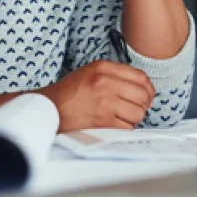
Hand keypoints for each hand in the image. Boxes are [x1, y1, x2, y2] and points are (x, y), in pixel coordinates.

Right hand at [40, 60, 156, 131]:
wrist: (48, 108)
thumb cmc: (68, 92)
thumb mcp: (91, 72)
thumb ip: (115, 74)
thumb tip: (142, 86)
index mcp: (104, 68)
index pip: (140, 76)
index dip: (148, 88)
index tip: (147, 95)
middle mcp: (106, 83)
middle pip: (143, 95)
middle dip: (143, 104)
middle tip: (136, 108)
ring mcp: (105, 103)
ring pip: (138, 113)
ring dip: (133, 117)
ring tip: (123, 117)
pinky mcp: (102, 121)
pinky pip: (127, 127)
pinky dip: (124, 128)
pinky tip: (115, 125)